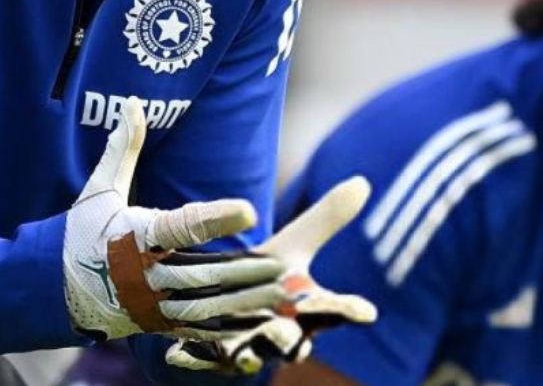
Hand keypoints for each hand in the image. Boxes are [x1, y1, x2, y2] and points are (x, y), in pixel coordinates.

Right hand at [64, 97, 287, 342]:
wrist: (53, 290)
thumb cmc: (81, 233)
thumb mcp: (98, 189)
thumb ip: (124, 148)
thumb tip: (133, 102)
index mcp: (132, 236)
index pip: (180, 226)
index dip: (215, 219)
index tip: (247, 210)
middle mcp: (143, 274)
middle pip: (200, 273)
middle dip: (241, 271)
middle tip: (280, 264)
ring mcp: (150, 305)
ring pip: (205, 307)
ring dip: (244, 301)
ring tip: (281, 292)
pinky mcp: (157, 326)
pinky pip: (199, 331)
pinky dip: (230, 328)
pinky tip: (261, 322)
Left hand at [165, 178, 377, 374]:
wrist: (221, 309)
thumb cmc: (264, 280)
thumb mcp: (292, 248)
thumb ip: (323, 220)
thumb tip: (363, 182)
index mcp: (304, 312)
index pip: (332, 312)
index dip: (347, 311)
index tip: (365, 310)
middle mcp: (280, 335)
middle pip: (289, 342)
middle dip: (288, 339)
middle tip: (287, 331)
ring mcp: (246, 349)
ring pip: (250, 358)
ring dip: (248, 355)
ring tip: (244, 353)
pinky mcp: (211, 358)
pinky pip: (201, 361)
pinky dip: (193, 359)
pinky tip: (176, 355)